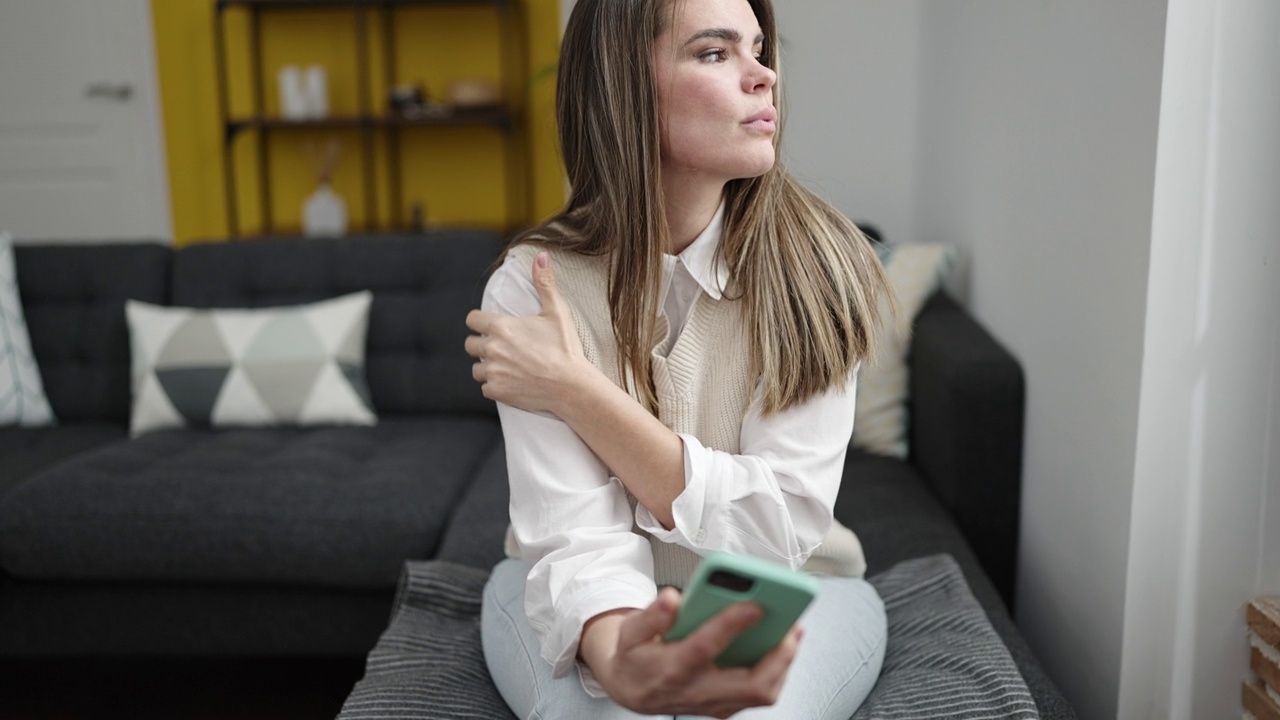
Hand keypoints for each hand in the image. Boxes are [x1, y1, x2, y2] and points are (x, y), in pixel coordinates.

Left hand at [465, 252, 588, 413]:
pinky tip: (511, 382)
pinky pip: (485, 387)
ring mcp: (493, 371)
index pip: (472, 320)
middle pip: (470, 344)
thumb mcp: (557, 312)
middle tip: (501, 348)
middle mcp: (492, 349)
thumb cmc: (565, 348)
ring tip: (507, 366)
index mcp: (502, 327)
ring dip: (487, 366)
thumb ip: (544, 283)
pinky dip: (495, 386)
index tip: (490, 326)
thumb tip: (541, 255)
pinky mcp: (497, 391)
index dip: (480, 322)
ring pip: (476, 368)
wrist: (571, 386)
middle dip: (482, 345)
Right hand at [580, 588, 801, 717]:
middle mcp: (697, 691)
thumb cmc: (636, 658)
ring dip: (784, 663)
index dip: (731, 624)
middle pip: (750, 684)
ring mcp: (715, 704)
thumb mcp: (631, 631)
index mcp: (672, 668)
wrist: (632, 690)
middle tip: (791, 624)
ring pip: (762, 693)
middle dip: (778, 655)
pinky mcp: (726, 706)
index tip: (754, 604)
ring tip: (792, 629)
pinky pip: (760, 693)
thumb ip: (651, 615)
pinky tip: (781, 644)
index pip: (705, 648)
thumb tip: (672, 599)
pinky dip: (777, 669)